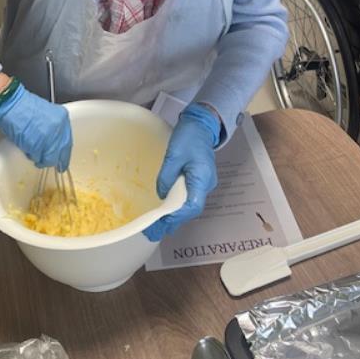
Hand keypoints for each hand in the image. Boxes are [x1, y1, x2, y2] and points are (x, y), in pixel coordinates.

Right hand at [0, 84, 71, 170]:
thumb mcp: (46, 113)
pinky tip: (27, 150)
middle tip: (53, 165)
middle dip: (55, 159)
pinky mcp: (37, 145)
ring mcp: (49, 137)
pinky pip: (37, 157)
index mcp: (62, 118)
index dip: (64, 153)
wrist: (9, 102)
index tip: (63, 159)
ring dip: (41, 159)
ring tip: (33, 152)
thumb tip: (54, 143)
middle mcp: (59, 128)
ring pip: (49, 158)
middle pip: (60, 152)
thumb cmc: (22, 106)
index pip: (67, 141)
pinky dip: (32, 156)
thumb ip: (54, 127)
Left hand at [144, 104, 219, 241]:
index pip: (191, 205)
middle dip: (172, 222)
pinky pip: (188, 198)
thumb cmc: (189, 135)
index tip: (160, 222)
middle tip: (153, 233)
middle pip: (190, 209)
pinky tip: (166, 213)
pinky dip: (176, 208)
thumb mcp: (173, 154)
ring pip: (189, 206)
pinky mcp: (199, 181)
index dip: (176, 216)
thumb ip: (167, 176)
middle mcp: (206, 184)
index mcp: (202, 178)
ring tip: (156, 228)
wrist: (202, 124)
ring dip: (173, 218)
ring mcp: (204, 183)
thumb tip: (162, 195)